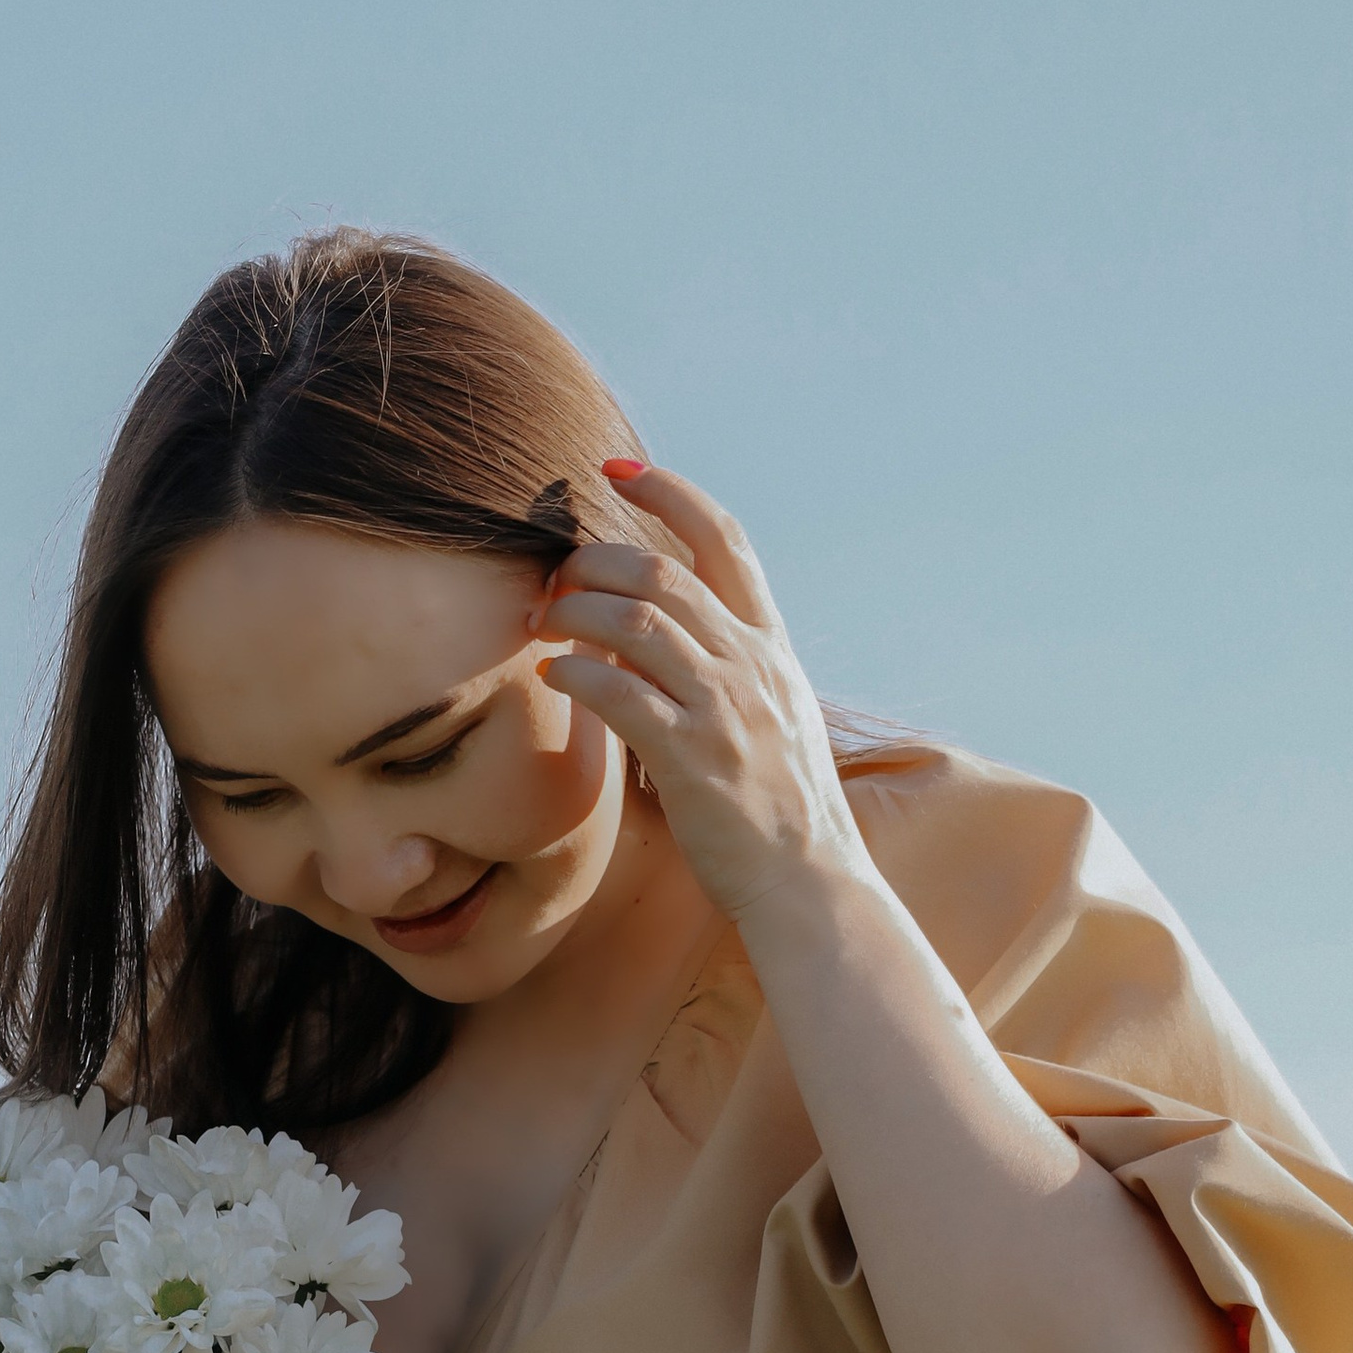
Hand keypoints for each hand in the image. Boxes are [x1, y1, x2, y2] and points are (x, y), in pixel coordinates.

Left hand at [534, 463, 866, 922]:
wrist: (810, 883)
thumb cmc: (780, 810)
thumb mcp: (772, 716)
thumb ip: (727, 668)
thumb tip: (658, 633)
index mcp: (771, 646)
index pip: (724, 539)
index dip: (669, 492)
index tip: (617, 469)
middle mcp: (751, 664)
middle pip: (661, 573)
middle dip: (593, 562)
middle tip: (553, 581)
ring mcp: (724, 708)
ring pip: (635, 622)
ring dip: (574, 611)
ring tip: (542, 622)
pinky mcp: (693, 757)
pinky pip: (619, 691)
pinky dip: (576, 671)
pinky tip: (554, 673)